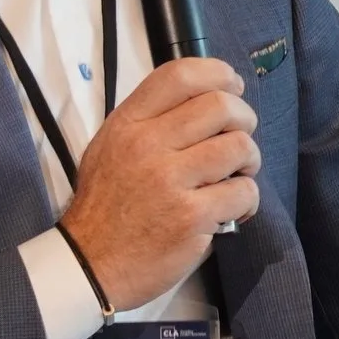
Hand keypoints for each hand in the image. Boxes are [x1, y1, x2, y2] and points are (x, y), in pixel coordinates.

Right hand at [59, 56, 258, 311]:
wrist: (90, 264)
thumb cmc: (105, 206)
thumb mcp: (110, 147)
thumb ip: (150, 120)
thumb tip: (205, 99)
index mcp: (128, 124)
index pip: (180, 75)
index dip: (218, 74)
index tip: (232, 87)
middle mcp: (148, 145)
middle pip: (221, 106)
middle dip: (244, 119)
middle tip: (239, 139)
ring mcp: (170, 181)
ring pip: (239, 146)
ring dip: (249, 160)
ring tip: (237, 175)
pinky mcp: (191, 217)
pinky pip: (243, 191)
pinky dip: (247, 199)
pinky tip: (233, 209)